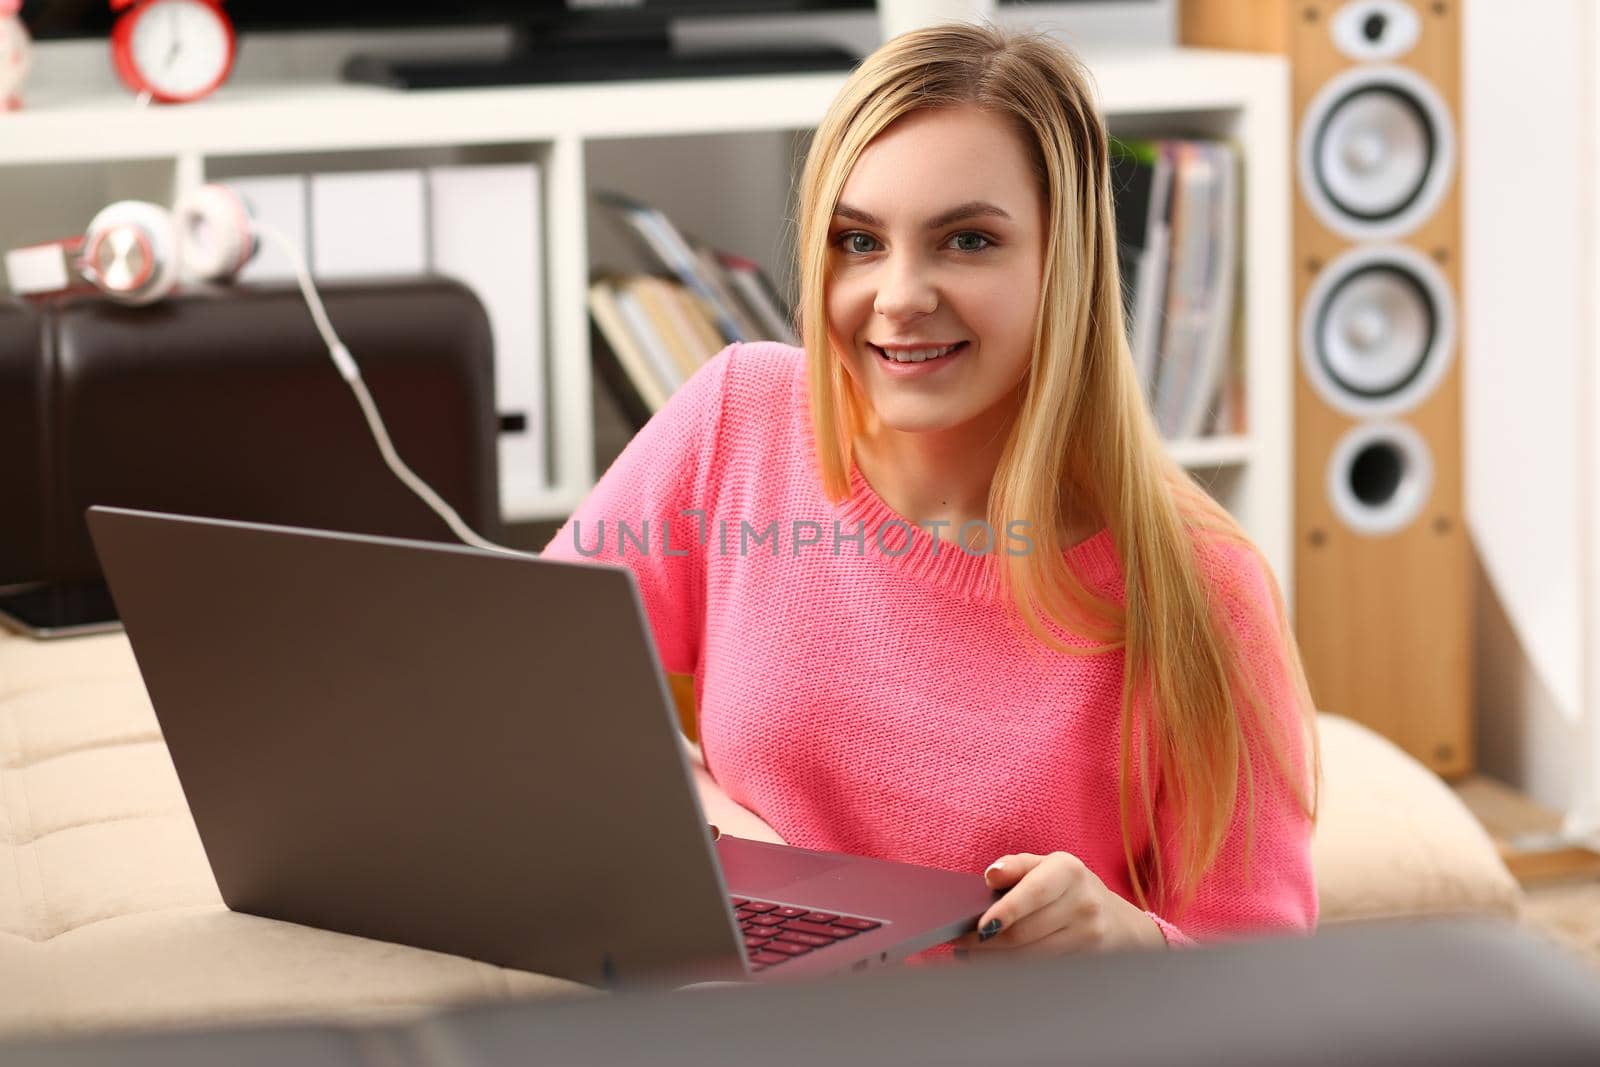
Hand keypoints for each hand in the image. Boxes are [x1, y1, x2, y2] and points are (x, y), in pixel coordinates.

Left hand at [953, 851, 1166, 957]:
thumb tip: (991, 875)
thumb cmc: (1068, 888)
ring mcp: (1088, 937)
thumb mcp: (1046, 866)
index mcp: (1069, 871)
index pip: (1034, 892)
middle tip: (957, 941)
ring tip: (967, 953)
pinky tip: (991, 964)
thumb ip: (1016, 865)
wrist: (1118, 922)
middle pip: (1026, 932)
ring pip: (1030, 956)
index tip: (980, 926)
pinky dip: (1012, 969)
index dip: (1006, 911)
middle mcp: (1083, 904)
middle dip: (985, 940)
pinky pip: (1040, 969)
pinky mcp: (1086, 963)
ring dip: (993, 959)